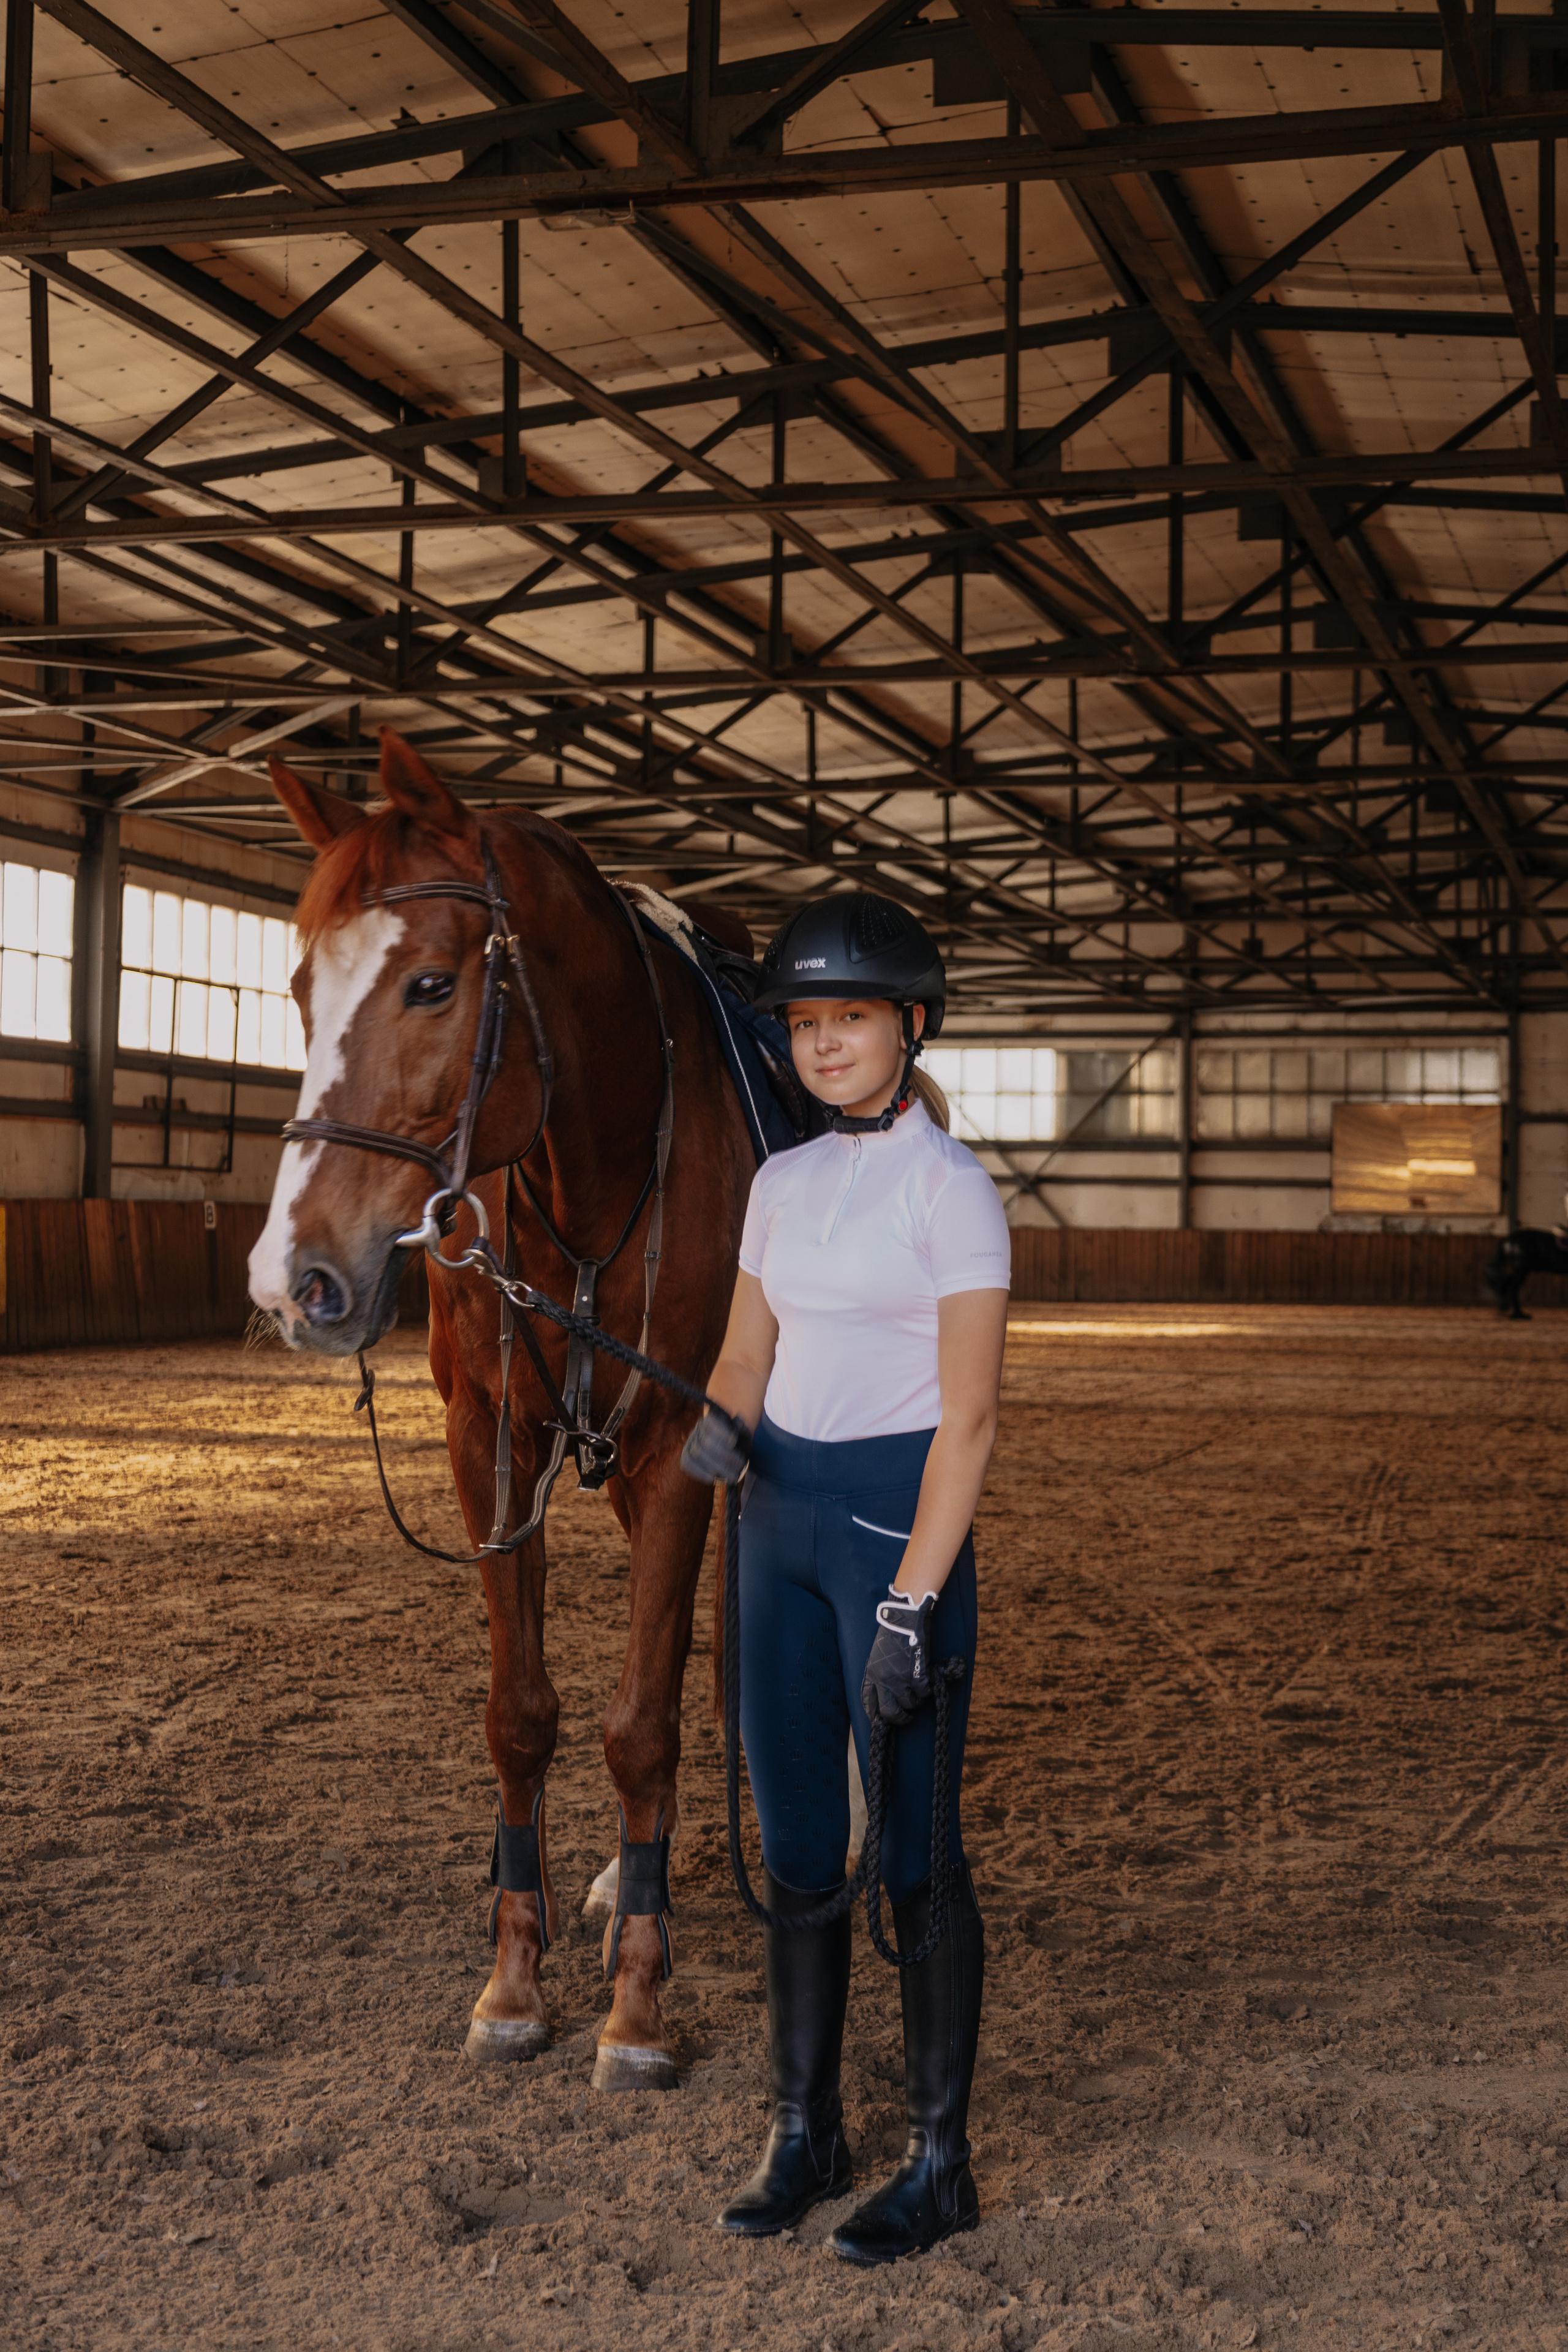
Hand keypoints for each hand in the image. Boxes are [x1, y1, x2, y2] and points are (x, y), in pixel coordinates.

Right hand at [679, 1408, 751, 1485]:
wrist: (729, 1452)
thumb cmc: (738, 1442)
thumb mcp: (743, 1434)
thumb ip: (742, 1429)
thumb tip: (739, 1422)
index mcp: (712, 1418)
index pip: (711, 1422)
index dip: (721, 1431)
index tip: (734, 1441)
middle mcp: (698, 1428)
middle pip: (706, 1442)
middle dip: (725, 1456)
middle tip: (741, 1466)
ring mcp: (690, 1443)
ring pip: (698, 1455)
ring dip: (718, 1467)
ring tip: (734, 1476)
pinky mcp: (686, 1457)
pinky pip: (688, 1464)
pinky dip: (700, 1473)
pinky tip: (714, 1478)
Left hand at [860, 1587, 936, 1726]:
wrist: (904, 1619)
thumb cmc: (892, 1634)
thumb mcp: (877, 1655)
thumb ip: (879, 1673)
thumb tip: (885, 1690)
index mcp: (871, 1674)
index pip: (868, 1702)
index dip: (875, 1715)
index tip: (881, 1720)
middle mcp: (883, 1680)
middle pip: (888, 1713)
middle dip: (899, 1719)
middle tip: (906, 1718)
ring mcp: (900, 1679)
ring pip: (909, 1704)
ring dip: (916, 1701)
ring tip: (919, 1694)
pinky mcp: (916, 1675)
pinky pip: (923, 1693)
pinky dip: (927, 1691)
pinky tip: (927, 1683)